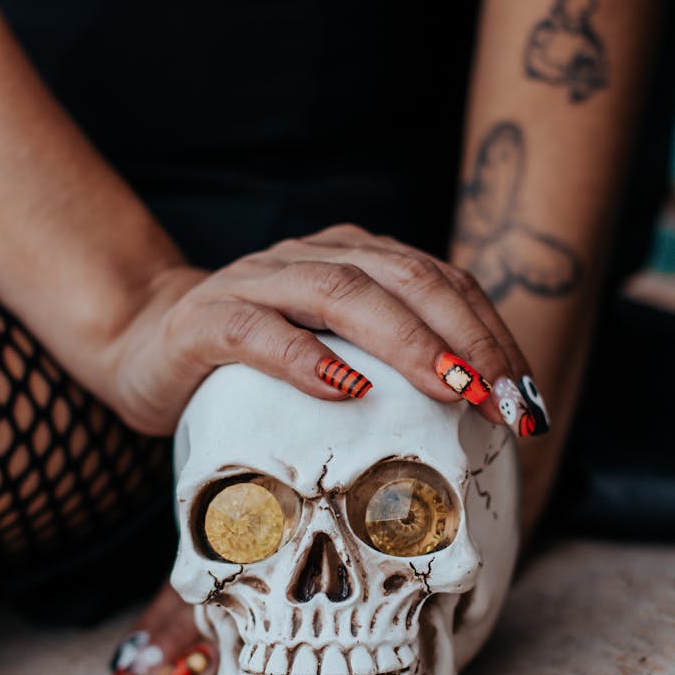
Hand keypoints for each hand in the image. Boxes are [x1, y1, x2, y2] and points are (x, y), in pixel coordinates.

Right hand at [108, 223, 543, 436]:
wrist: (151, 342)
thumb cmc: (258, 363)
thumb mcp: (334, 353)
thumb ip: (392, 362)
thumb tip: (479, 417)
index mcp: (351, 257)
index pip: (437, 281)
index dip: (487, 331)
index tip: (523, 394)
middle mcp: (309, 256)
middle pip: (401, 278)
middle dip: (462, 336)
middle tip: (500, 397)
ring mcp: (256, 282)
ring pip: (339, 293)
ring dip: (402, 341)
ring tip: (447, 388)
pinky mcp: (207, 321)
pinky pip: (258, 331)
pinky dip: (302, 358)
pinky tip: (342, 391)